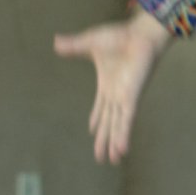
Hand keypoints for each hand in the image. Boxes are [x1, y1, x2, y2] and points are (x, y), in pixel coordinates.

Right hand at [53, 9, 173, 164]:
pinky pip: (126, 121)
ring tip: (113, 160)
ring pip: (117, 126)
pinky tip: (122, 150)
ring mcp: (125, 98)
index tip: (94, 132)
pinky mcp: (131, 98)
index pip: (102, 107)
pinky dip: (123, 135)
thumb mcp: (90, 43)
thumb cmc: (120, 36)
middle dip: (105, 140)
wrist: (139, 34)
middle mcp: (117, 94)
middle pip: (109, 122)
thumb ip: (74, 46)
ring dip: (114, 143)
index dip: (98, 120)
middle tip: (102, 158)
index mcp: (107, 84)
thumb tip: (56, 42)